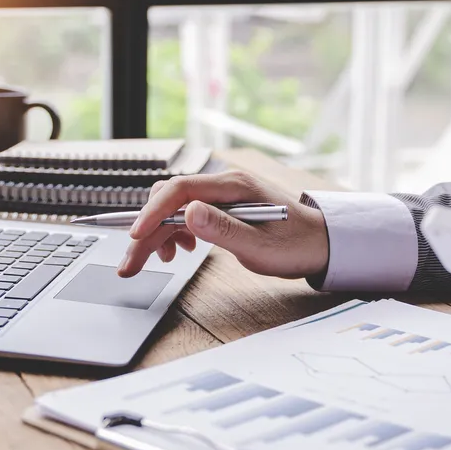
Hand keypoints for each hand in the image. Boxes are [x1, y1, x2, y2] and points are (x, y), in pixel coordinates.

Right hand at [117, 170, 329, 279]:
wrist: (320, 242)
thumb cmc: (296, 245)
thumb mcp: (260, 246)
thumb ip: (223, 229)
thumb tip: (188, 213)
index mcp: (233, 186)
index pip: (180, 190)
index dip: (153, 212)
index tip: (136, 236)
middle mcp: (223, 184)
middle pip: (169, 200)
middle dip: (146, 232)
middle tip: (130, 265)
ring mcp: (221, 194)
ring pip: (173, 209)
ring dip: (157, 234)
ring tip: (159, 260)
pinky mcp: (220, 207)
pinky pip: (185, 213)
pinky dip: (173, 232)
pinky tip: (178, 249)